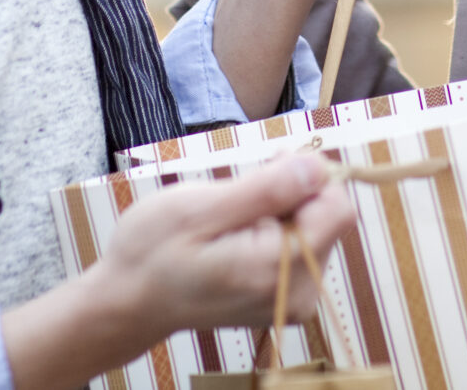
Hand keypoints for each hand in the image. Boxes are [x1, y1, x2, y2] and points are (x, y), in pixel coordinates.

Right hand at [99, 155, 353, 334]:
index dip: (310, 175)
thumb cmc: (153, 251)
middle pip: (329, 216)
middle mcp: (297, 292)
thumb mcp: (199, 208)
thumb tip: (318, 167)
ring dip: (282, 209)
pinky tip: (238, 234)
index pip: (338, 207)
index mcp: (277, 269)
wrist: (129, 300)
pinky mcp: (286, 297)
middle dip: (293, 192)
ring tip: (233, 216)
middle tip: (240, 192)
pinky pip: (301, 246)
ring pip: (316, 227)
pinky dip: (276, 228)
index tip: (270, 165)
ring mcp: (293, 300)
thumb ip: (265, 190)